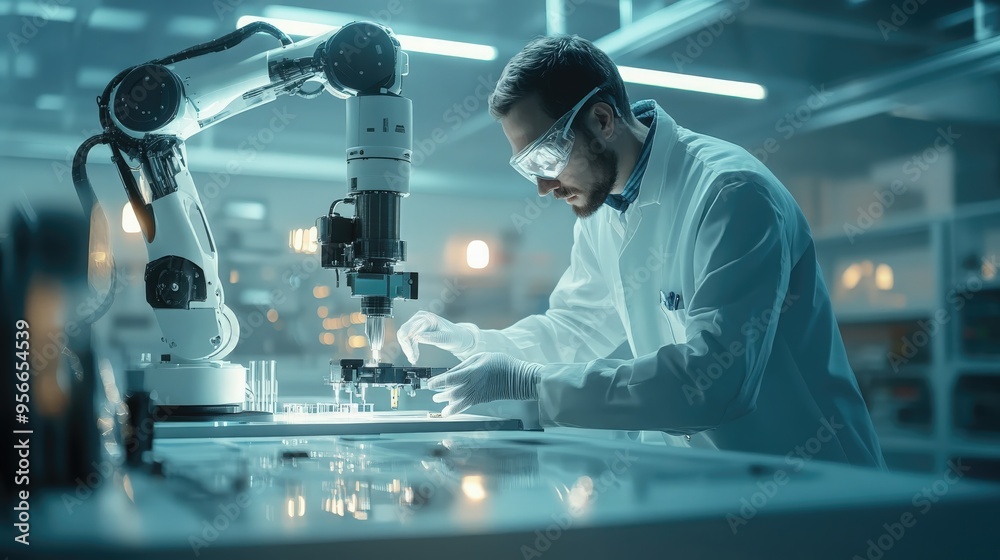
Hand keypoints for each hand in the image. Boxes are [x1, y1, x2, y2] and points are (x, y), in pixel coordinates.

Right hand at [396, 311, 474, 363]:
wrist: (459, 337)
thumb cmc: (455, 335)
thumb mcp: (445, 338)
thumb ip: (432, 337)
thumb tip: (418, 337)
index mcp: (426, 317)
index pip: (409, 330)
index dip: (408, 344)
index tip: (412, 355)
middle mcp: (420, 318)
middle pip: (404, 332)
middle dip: (406, 347)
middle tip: (412, 358)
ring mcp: (418, 323)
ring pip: (404, 336)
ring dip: (408, 349)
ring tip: (414, 358)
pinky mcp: (418, 329)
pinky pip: (409, 339)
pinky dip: (410, 348)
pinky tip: (415, 356)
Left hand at [426, 352, 541, 415]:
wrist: (516, 379)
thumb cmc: (500, 364)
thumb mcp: (480, 357)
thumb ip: (464, 365)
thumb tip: (451, 371)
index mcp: (470, 373)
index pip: (449, 379)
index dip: (437, 382)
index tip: (429, 383)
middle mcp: (471, 386)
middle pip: (450, 391)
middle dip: (439, 392)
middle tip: (432, 392)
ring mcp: (475, 394)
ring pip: (456, 401)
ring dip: (445, 402)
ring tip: (437, 400)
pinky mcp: (479, 400)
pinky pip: (464, 406)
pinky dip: (454, 410)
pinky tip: (447, 412)